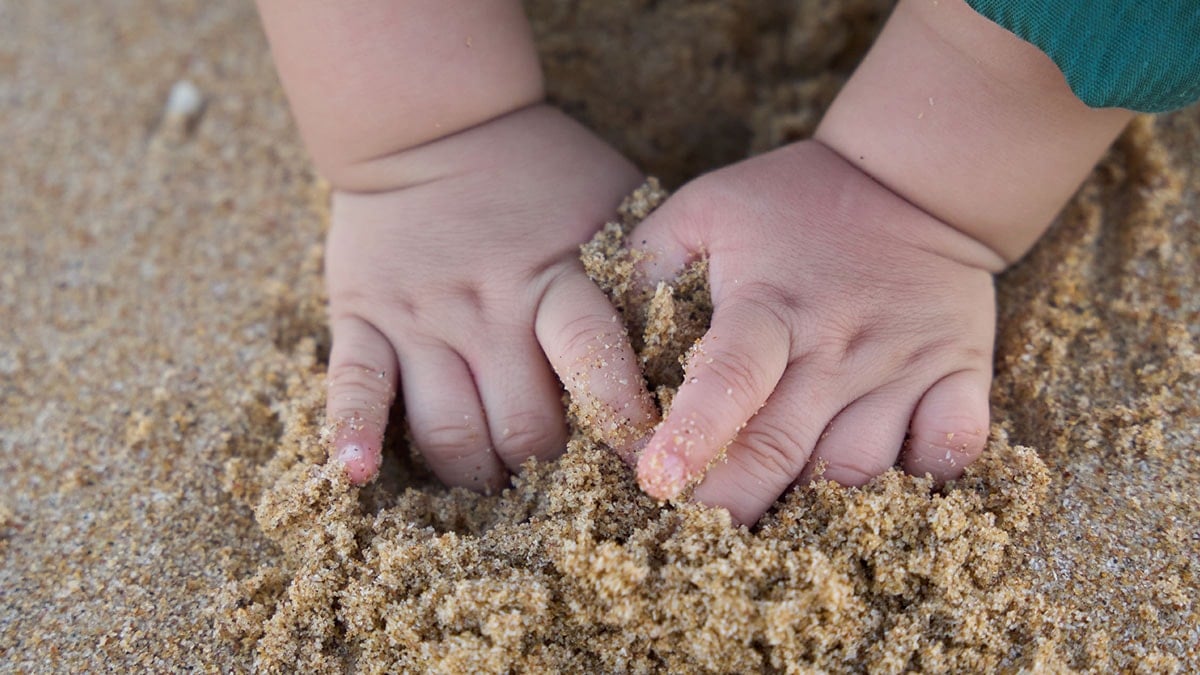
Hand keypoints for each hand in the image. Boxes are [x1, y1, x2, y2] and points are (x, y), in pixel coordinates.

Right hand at [324, 104, 657, 488]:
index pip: (593, 364)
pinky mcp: (363, 316)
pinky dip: (351, 432)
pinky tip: (354, 475)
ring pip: (447, 428)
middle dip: (546, 471)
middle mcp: (487, 308)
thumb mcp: (610, 204)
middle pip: (521, 425)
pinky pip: (355, 383)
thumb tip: (702, 340)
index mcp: (556, 279)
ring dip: (475, 473)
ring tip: (494, 488)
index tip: (643, 461)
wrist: (434, 124)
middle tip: (560, 485)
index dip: (620, 424)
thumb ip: (648, 269)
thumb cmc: (542, 171)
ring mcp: (421, 316)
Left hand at [631, 141, 999, 524]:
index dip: (693, 433)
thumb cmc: (791, 200)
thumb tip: (602, 336)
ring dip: (815, 513)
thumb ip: (646, 264)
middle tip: (694, 541)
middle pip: (782, 448)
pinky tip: (890, 501)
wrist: (911, 180)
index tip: (657, 483)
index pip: (731, 377)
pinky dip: (927, 480)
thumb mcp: (704, 209)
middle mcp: (836, 346)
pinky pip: (952, 446)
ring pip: (859, 468)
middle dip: (732, 505)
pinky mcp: (958, 373)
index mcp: (769, 306)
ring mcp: (904, 364)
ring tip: (772, 539)